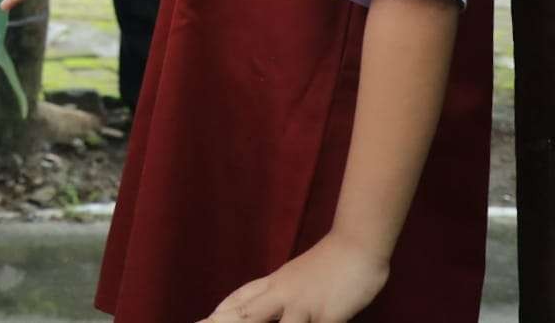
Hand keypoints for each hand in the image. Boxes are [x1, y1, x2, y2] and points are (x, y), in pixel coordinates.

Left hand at [201, 232, 388, 322]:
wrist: (357, 244)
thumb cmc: (330, 263)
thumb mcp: (297, 276)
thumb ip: (279, 292)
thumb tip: (264, 304)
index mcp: (274, 283)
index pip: (239, 299)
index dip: (220, 312)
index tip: (201, 321)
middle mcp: (282, 293)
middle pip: (245, 313)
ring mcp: (303, 305)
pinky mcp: (328, 315)